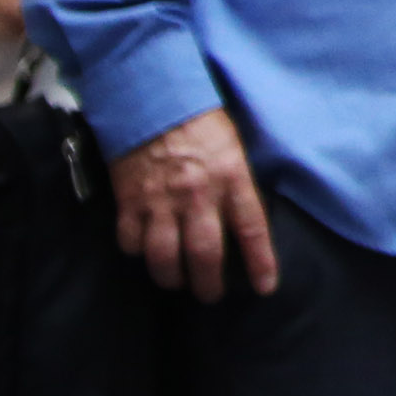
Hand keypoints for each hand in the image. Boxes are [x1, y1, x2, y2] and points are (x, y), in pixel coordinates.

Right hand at [111, 107, 275, 301]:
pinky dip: (137, 252)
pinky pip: (131, 240)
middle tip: (211, 295)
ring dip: (171, 276)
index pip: (251, 229)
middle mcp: (198, 195)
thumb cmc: (201, 123)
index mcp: (231, 178)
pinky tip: (144, 252)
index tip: (265, 287)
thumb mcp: (233, 149)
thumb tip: (241, 220)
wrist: (154, 99)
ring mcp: (161, 200)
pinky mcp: (130, 200)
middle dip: (209, 283)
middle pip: (205, 253)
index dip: (260, 261)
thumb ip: (236, 185)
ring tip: (177, 282)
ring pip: (164, 256)